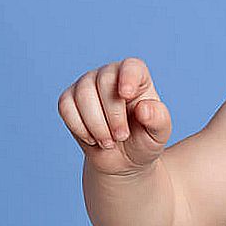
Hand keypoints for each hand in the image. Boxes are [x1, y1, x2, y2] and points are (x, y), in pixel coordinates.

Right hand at [57, 57, 172, 175]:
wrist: (123, 159)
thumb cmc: (144, 140)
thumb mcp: (159, 134)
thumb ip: (158, 119)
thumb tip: (143, 108)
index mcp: (138, 77)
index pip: (131, 66)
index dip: (128, 77)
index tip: (126, 95)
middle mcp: (110, 74)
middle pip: (104, 81)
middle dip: (113, 115)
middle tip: (121, 137)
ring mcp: (87, 84)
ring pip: (83, 94)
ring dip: (96, 125)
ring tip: (109, 142)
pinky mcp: (69, 99)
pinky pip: (66, 107)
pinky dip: (79, 127)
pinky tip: (92, 139)